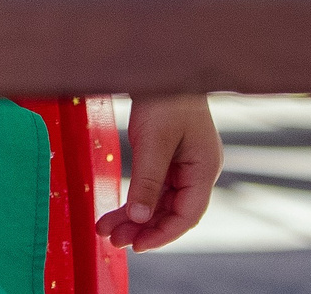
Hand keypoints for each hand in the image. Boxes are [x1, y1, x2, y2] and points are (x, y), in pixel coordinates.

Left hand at [95, 93, 219, 250]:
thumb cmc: (164, 97)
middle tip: (113, 241)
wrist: (160, 63)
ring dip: (135, 217)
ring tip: (106, 230)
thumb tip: (140, 219)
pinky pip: (153, 187)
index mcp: (203, 168)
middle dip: (144, 228)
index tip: (137, 246)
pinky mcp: (168, 157)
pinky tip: (115, 212)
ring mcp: (183, 164)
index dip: (163, 234)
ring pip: (160, 202)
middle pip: (173, 211)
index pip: (188, 215)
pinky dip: (135, 199)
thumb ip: (148, 182)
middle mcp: (197, 170)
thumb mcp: (154, 141)